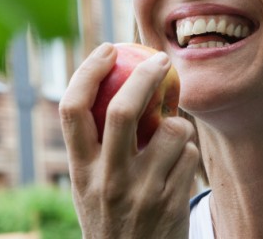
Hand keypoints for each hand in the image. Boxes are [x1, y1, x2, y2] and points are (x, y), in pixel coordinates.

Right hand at [59, 43, 198, 238]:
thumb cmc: (114, 213)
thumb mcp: (92, 185)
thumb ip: (100, 142)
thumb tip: (120, 77)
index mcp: (80, 171)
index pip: (71, 110)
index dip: (88, 72)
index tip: (107, 49)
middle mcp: (106, 181)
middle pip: (123, 110)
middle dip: (144, 76)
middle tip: (159, 58)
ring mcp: (141, 192)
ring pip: (172, 130)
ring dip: (178, 126)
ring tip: (170, 142)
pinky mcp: (172, 201)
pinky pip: (190, 154)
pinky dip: (188, 153)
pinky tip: (178, 171)